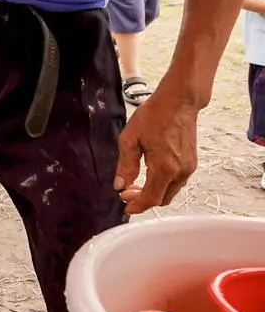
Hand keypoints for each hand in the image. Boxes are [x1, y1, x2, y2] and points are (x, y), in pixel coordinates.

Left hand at [114, 82, 199, 213]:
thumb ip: (125, 165)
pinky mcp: (192, 163)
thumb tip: (120, 186)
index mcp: (164, 168)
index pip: (151, 198)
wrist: (178, 103)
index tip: (126, 208)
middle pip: (162, 199)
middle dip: (143, 200)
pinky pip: (177, 183)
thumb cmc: (153, 116)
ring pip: (170, 192)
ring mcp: (189, 168)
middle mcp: (180, 172)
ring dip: (154, 193)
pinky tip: (150, 176)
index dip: (137, 206)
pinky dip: (163, 185)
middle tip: (126, 193)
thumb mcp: (131, 139)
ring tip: (135, 185)